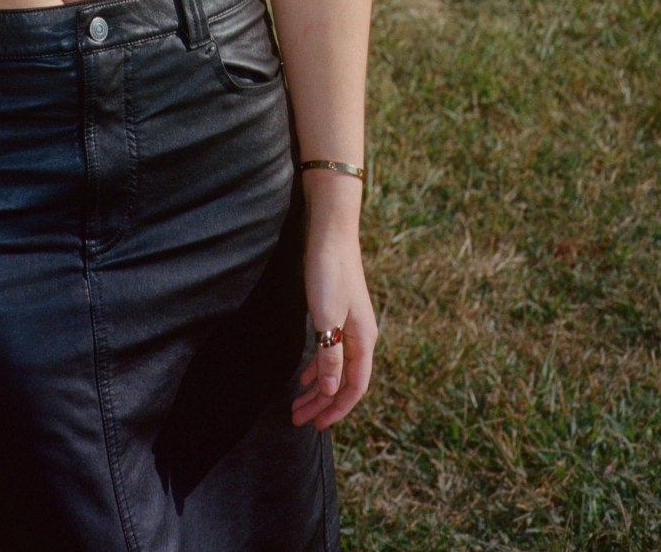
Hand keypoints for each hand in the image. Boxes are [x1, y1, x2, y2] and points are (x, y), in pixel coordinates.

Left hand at [292, 221, 376, 429]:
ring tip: (296, 405)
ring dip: (317, 388)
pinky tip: (303, 376)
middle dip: (321, 404)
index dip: (336, 409)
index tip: (316, 426)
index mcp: (363, 341)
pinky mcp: (338, 315)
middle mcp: (361, 337)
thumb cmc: (329, 274)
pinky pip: (330, 352)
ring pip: (335, 368)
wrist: (331, 234)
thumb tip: (329, 392)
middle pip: (343, 382)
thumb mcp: (327, 318)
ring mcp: (350, 326)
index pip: (354, 388)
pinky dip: (317, 367)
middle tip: (297, 419)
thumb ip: (329, 356)